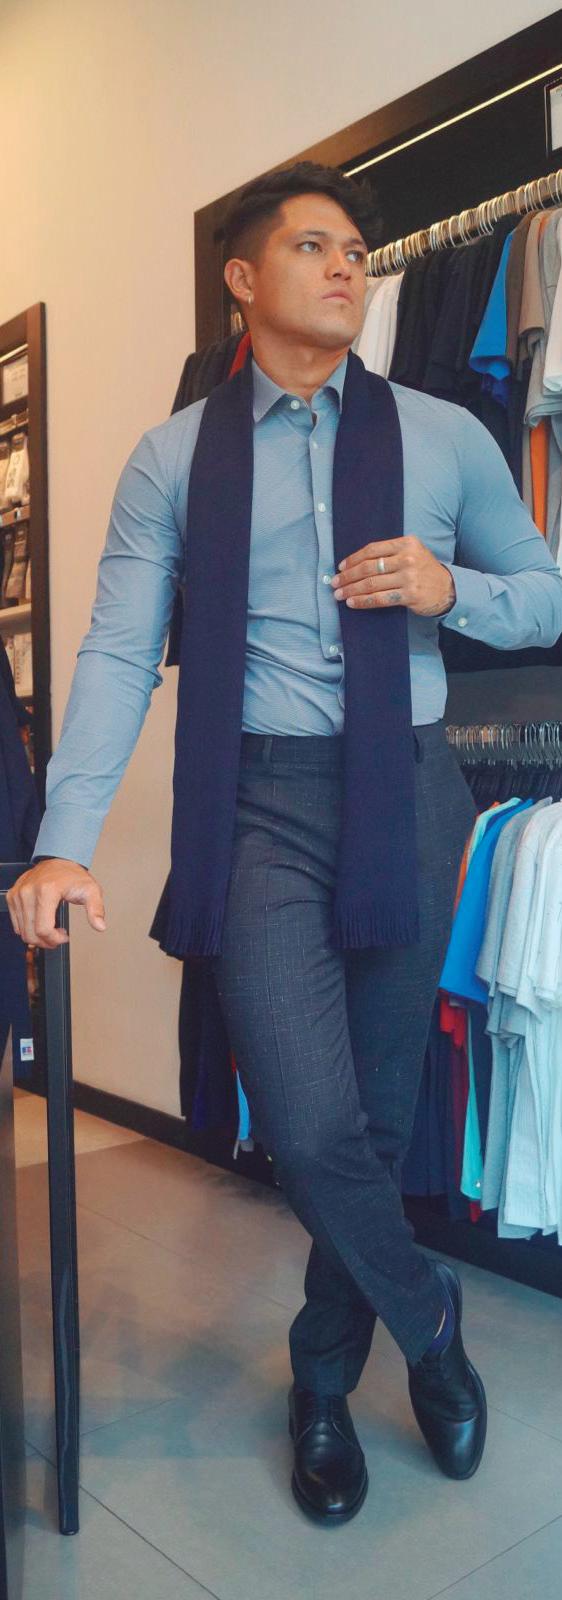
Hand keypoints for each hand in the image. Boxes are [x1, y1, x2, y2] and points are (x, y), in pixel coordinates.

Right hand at [6, 860, 106, 949]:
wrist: (58, 860)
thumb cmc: (73, 876)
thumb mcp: (91, 890)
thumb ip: (96, 909)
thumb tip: (100, 926)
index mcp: (46, 891)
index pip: (43, 929)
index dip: (55, 939)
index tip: (64, 936)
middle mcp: (28, 892)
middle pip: (31, 933)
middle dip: (46, 942)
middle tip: (58, 936)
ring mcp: (18, 894)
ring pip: (22, 932)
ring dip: (37, 937)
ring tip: (51, 928)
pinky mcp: (12, 897)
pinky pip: (16, 924)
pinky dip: (28, 929)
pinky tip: (40, 922)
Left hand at [331, 536, 455, 616]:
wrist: (447, 588)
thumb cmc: (424, 570)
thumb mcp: (412, 552)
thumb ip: (390, 553)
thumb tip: (357, 563)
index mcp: (406, 543)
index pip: (373, 549)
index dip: (353, 559)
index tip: (341, 567)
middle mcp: (408, 558)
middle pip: (369, 567)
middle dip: (348, 576)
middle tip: (335, 583)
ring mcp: (409, 577)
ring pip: (372, 584)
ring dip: (352, 590)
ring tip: (340, 594)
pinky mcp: (410, 595)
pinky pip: (380, 598)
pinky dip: (364, 601)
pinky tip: (353, 603)